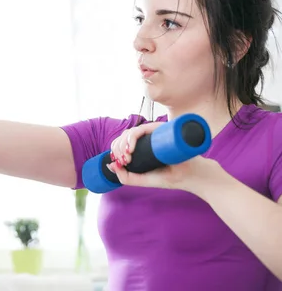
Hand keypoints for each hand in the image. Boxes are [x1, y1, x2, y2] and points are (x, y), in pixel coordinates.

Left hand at [107, 122, 221, 192]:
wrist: (198, 176)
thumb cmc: (174, 177)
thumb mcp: (146, 180)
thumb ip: (128, 177)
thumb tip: (110, 165)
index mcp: (144, 146)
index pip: (123, 141)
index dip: (116, 149)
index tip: (120, 162)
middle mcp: (149, 137)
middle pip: (125, 135)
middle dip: (118, 147)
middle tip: (124, 160)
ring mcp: (157, 132)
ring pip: (132, 130)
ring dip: (124, 142)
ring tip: (128, 155)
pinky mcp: (165, 129)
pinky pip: (145, 128)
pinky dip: (133, 136)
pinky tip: (131, 148)